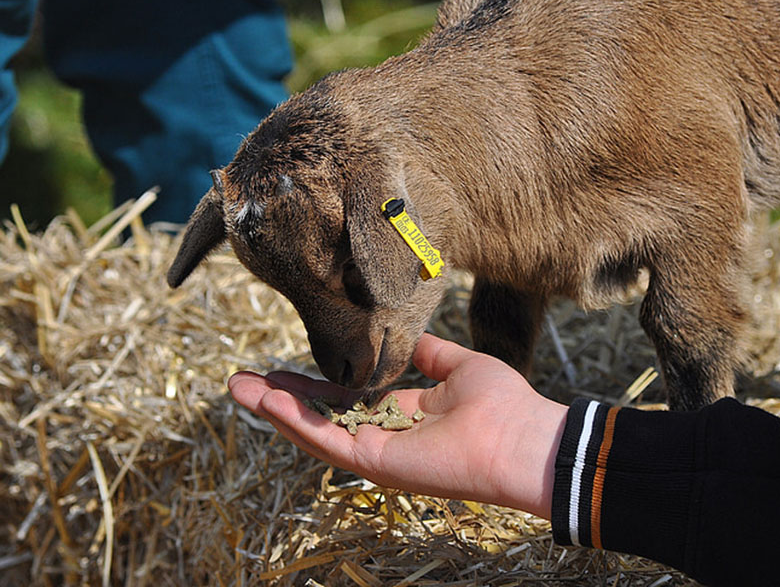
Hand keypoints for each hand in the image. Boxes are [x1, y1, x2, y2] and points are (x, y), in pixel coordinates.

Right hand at [228, 333, 567, 517]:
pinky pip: (326, 442)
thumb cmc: (501, 403)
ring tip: (237, 389)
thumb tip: (408, 337)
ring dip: (274, 410)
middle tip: (240, 381)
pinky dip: (295, 423)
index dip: (311, 386)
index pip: (344, 400)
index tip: (281, 370)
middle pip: (319, 416)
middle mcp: (382, 435)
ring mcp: (375, 452)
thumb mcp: (458, 366)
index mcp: (400, 414)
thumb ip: (429, 354)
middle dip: (279, 399)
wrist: (523, 437)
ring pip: (312, 431)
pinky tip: (267, 402)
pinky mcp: (374, 463)